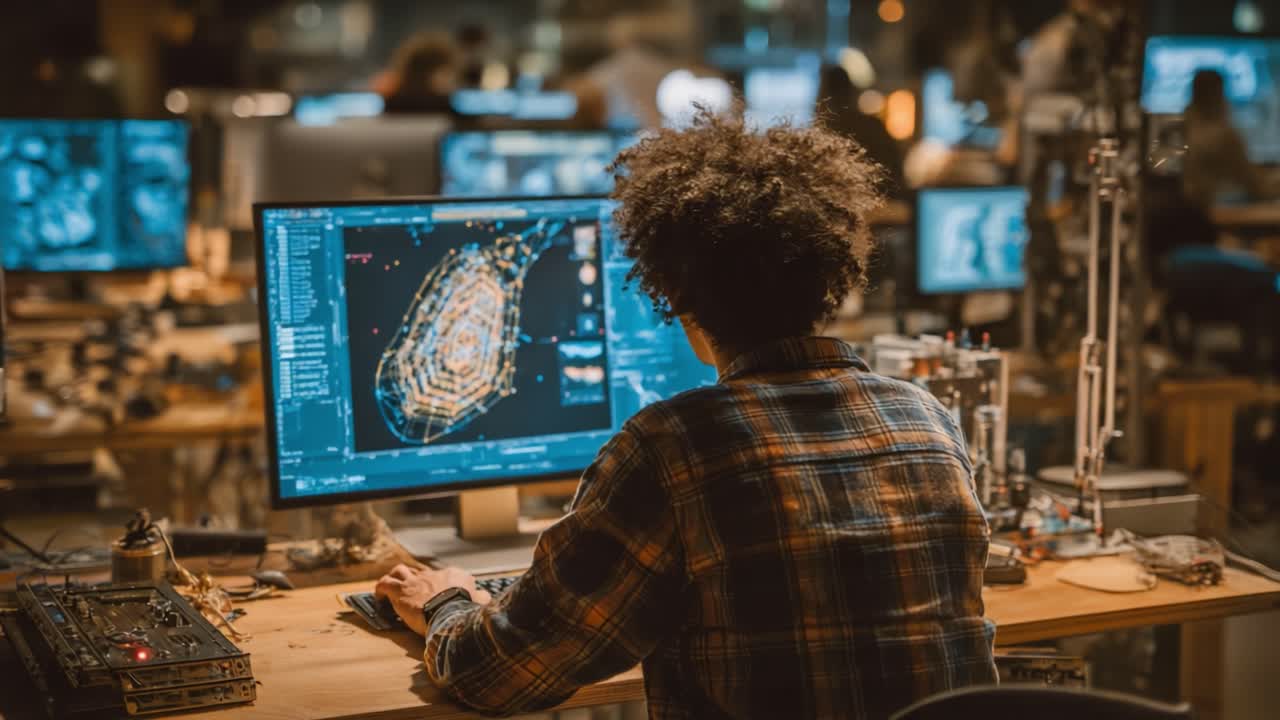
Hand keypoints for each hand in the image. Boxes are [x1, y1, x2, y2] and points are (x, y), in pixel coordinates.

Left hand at [374, 564, 491, 635]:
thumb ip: (481, 598)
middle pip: (422, 573)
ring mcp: (415, 581)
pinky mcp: (400, 590)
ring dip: (396, 579)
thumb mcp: (479, 603)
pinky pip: (385, 583)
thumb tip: (485, 596)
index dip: (442, 586)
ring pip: (400, 571)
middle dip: (417, 582)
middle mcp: (433, 574)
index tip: (442, 597)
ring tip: (393, 589)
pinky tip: (379, 597)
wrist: (448, 613)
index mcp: (454, 576)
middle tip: (415, 596)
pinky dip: (380, 589)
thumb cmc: (464, 610)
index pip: (446, 576)